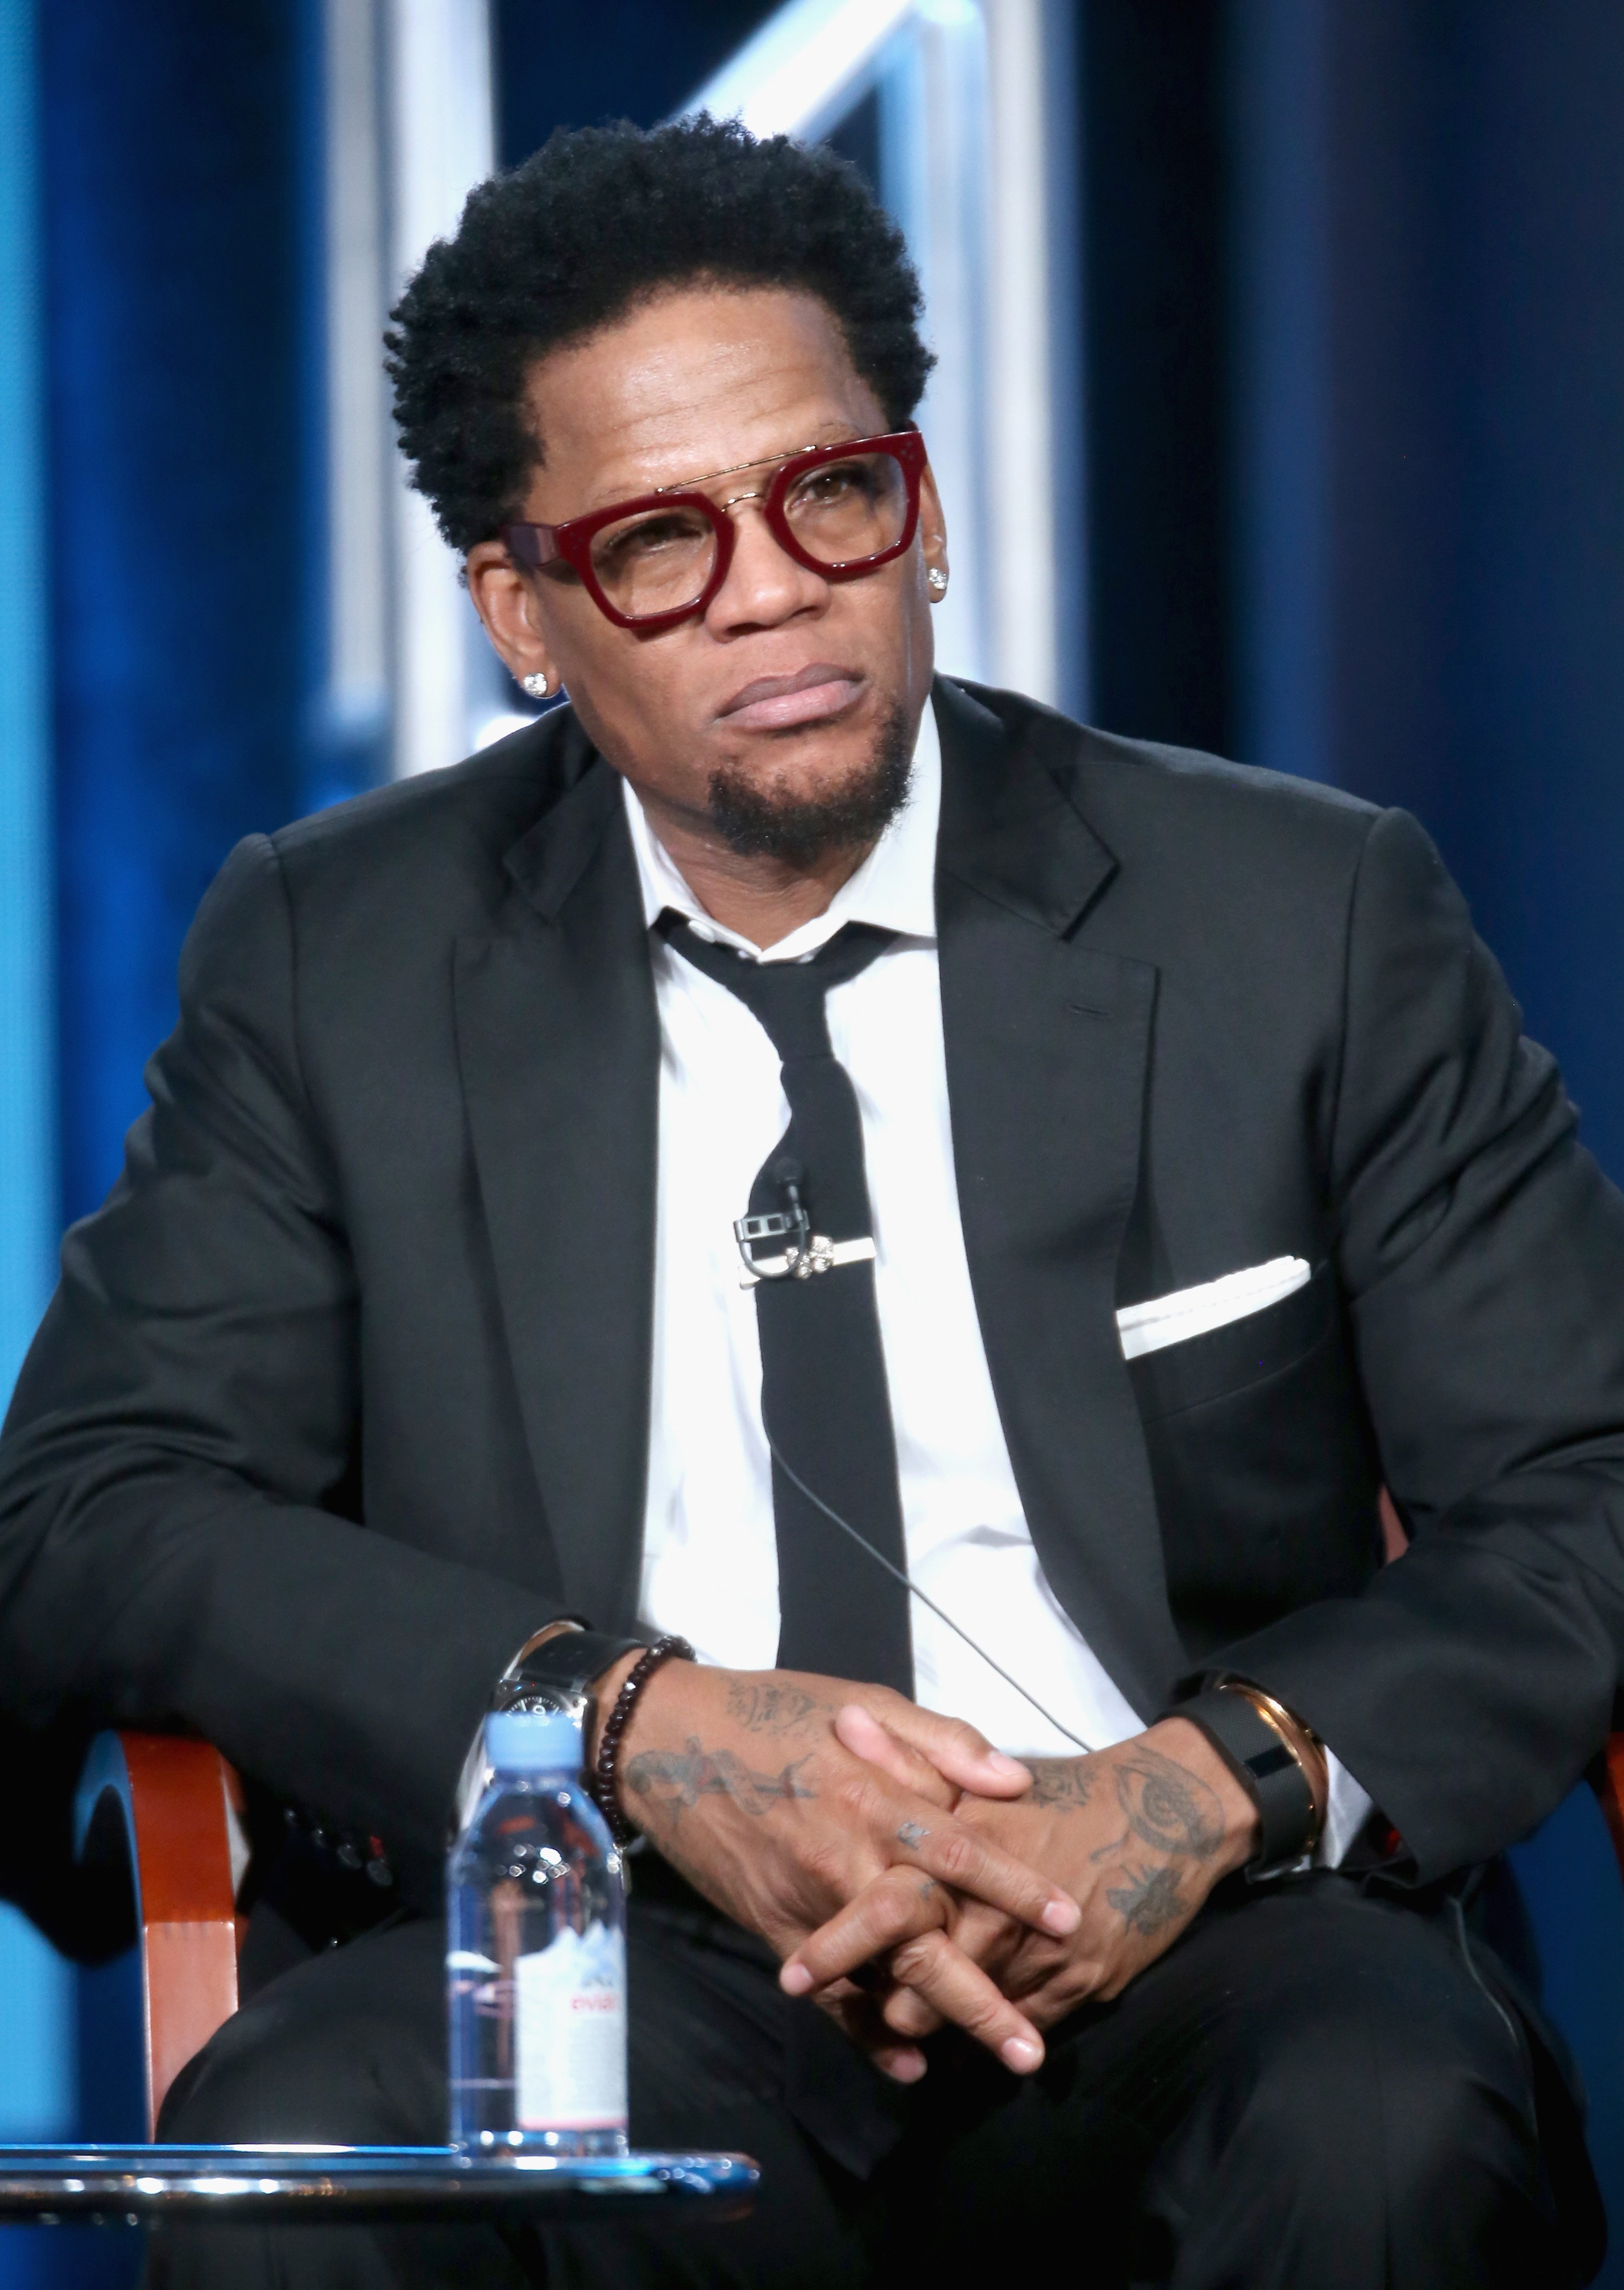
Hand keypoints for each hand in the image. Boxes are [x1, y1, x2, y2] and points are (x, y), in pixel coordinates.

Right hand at [592, 1656, 1081, 2079]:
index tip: (1070, 1920)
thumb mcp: (862, 1700)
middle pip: (926, 1937)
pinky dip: (864, 2031)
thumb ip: (940, 1739)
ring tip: (992, 2058)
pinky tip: (906, 2063)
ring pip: (882, 1973)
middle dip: (982, 1997)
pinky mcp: (773, 1926)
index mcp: (873, 1793)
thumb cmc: (773, 1711)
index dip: (1017, 1887)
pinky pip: (827, 1990)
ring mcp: (806, 1900)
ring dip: (938, 2023)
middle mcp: (844, 1856)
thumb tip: (1012, 1780)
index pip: (961, 1851)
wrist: (667, 1740)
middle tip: (1034, 2049)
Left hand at [779, 1716, 1257, 2070]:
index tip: (794, 1973)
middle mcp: (999, 1904)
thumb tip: (844, 1723)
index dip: (838, 1946)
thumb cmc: (1066, 1792)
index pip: (888, 1905)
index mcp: (966, 1844)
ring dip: (937, 2021)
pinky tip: (976, 2025)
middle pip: (923, 1975)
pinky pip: (1022, 2024)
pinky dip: (994, 2026)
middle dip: (882, 2004)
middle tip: (854, 2008)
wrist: (1170, 1812)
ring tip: (909, 2019)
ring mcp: (1044, 1950)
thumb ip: (910, 1754)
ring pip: (968, 2011)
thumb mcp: (979, 1769)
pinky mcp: (1085, 1984)